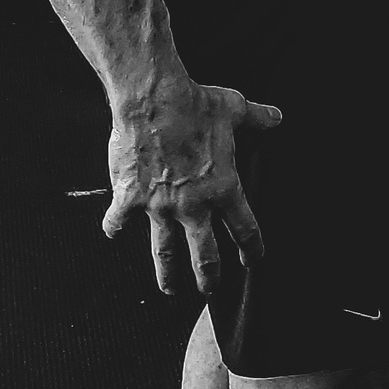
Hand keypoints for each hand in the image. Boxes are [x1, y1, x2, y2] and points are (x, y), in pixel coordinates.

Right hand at [102, 76, 281, 297]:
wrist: (153, 99)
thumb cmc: (194, 103)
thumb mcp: (232, 108)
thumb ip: (256, 118)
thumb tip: (277, 117)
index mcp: (222, 187)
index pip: (245, 229)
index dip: (251, 249)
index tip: (252, 261)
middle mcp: (193, 204)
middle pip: (205, 254)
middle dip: (209, 277)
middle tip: (209, 289)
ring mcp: (160, 205)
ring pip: (165, 251)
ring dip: (167, 273)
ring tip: (169, 288)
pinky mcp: (130, 196)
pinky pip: (119, 219)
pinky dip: (113, 227)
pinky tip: (112, 231)